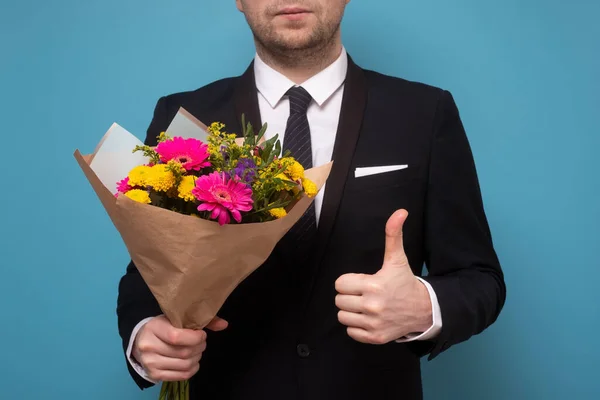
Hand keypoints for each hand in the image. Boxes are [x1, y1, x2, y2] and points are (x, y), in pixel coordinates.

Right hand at [132, 315, 227, 381]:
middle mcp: (149, 346)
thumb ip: (201, 320)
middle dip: (199, 347)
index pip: (177, 337)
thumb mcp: (177, 318)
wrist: (141, 341)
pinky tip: (192, 361)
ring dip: (197, 358)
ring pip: (185, 364)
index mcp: (154, 327)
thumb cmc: (163, 327)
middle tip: (201, 342)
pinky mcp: (154, 374)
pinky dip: (192, 369)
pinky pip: (181, 375)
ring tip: (197, 351)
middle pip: (184, 352)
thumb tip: (224, 324)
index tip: (202, 334)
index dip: (195, 337)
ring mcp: (150, 362)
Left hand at [335, 209, 431, 343]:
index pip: (340, 283)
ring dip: (350, 311)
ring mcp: (373, 324)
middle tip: (363, 293)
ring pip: (342, 317)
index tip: (361, 282)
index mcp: (374, 285)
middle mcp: (372, 306)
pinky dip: (356, 326)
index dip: (349, 281)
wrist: (424, 309)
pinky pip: (350, 332)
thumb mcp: (397, 258)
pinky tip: (368, 318)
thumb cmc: (405, 282)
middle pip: (339, 300)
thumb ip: (393, 235)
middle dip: (348, 295)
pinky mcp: (375, 337)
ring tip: (365, 305)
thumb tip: (400, 212)